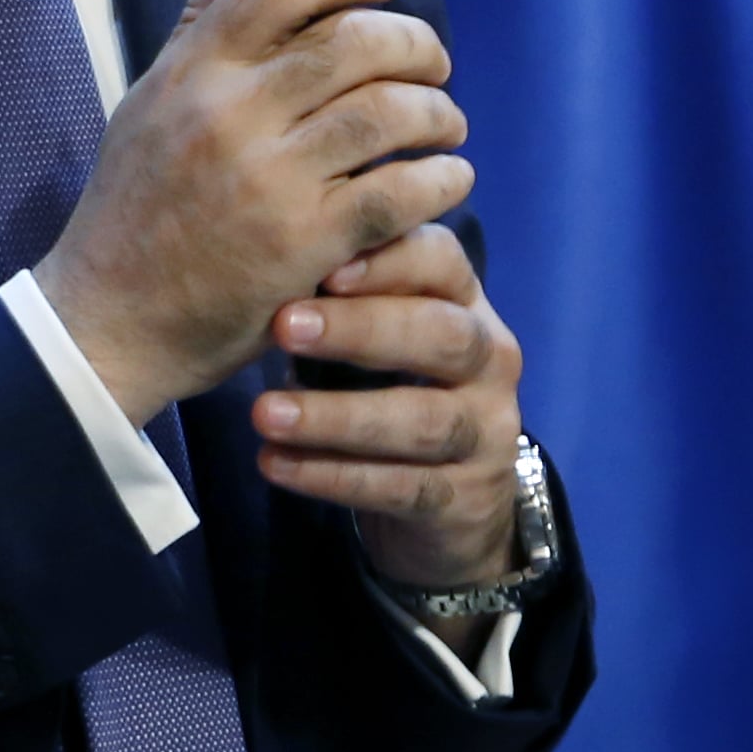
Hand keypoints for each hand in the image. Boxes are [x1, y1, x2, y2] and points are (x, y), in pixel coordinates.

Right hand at [32, 0, 470, 425]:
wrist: (109, 319)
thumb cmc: (134, 205)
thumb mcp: (148, 99)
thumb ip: (195, 16)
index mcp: (193, 71)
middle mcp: (229, 115)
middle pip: (355, 41)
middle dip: (415, 42)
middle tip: (433, 62)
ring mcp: (270, 180)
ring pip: (388, 112)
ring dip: (438, 112)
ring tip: (444, 123)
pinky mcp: (305, 245)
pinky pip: (399, 192)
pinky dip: (439, 178)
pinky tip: (445, 177)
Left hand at [250, 223, 525, 601]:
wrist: (453, 500)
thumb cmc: (397, 390)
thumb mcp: (382, 337)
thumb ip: (346, 298)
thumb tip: (272, 251)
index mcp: (467, 304)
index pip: (444, 261)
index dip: (389, 262)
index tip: (325, 268)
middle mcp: (489, 361)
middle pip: (441, 334)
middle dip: (361, 328)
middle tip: (283, 327)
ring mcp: (486, 433)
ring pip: (422, 421)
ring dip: (336, 416)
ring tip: (264, 413)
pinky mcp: (466, 499)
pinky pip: (401, 488)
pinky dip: (334, 476)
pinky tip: (277, 464)